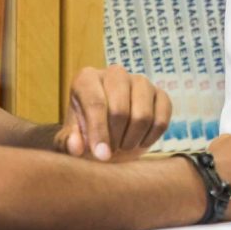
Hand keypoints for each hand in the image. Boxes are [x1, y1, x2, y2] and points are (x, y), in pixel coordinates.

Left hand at [55, 65, 171, 160]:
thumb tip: (76, 146)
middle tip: (109, 152)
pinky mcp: (160, 93)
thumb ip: (68, 143)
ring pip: (143, 116)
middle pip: (120, 110)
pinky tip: (139, 142)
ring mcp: (141, 81)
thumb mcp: (70, 141)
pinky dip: (150, 138)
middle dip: (115, 138)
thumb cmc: (85, 134)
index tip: (100, 156)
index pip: (95, 103)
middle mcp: (115, 73)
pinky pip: (162, 119)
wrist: (108, 133)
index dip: (98, 132)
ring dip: (132, 140)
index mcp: (87, 78)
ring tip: (122, 146)